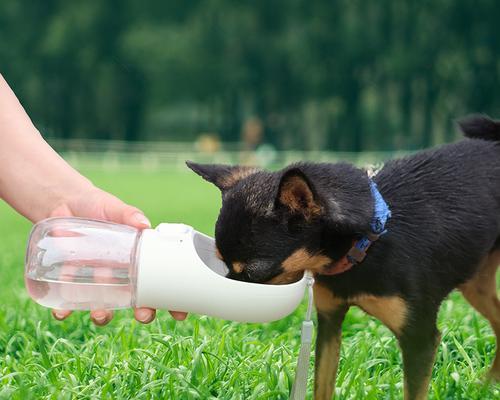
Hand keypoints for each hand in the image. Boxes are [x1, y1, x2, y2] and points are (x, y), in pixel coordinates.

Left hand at [49, 185, 186, 325]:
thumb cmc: (96, 206)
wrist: (62, 203)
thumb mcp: (114, 208)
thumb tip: (144, 224)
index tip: (179, 314)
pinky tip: (62, 311)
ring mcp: (95, 280)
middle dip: (143, 312)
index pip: (159, 283)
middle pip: (136, 301)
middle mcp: (119, 274)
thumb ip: (129, 215)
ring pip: (105, 306)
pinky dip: (66, 309)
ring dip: (104, 314)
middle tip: (143, 315)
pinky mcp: (69, 280)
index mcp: (136, 259)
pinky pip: (68, 301)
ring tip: (101, 313)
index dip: (171, 300)